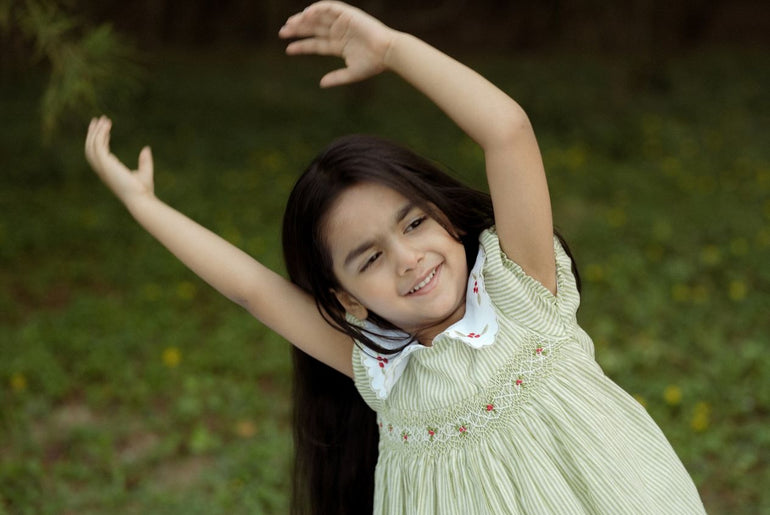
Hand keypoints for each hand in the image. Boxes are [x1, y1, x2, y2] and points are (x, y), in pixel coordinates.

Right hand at [85, 116, 154, 203]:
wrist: (141, 199)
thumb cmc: (143, 191)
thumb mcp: (145, 172)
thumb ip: (144, 161)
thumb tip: (146, 148)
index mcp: (108, 172)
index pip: (99, 153)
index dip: (101, 140)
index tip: (104, 128)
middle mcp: (102, 170)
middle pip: (91, 148)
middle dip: (93, 133)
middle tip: (97, 120)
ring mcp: (102, 167)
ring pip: (92, 145)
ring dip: (96, 131)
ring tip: (104, 119)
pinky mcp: (105, 164)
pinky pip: (98, 145)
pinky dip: (101, 134)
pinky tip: (107, 125)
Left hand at [279, 1, 395, 86]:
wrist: (387, 52)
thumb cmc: (374, 64)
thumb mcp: (352, 73)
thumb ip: (336, 78)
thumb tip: (321, 84)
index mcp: (340, 45)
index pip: (316, 44)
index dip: (302, 46)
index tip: (288, 50)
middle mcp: (339, 32)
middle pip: (313, 29)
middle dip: (298, 30)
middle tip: (282, 32)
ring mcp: (343, 22)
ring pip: (318, 17)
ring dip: (303, 19)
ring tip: (289, 24)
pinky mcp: (347, 13)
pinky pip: (328, 7)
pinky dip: (317, 9)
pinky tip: (305, 15)